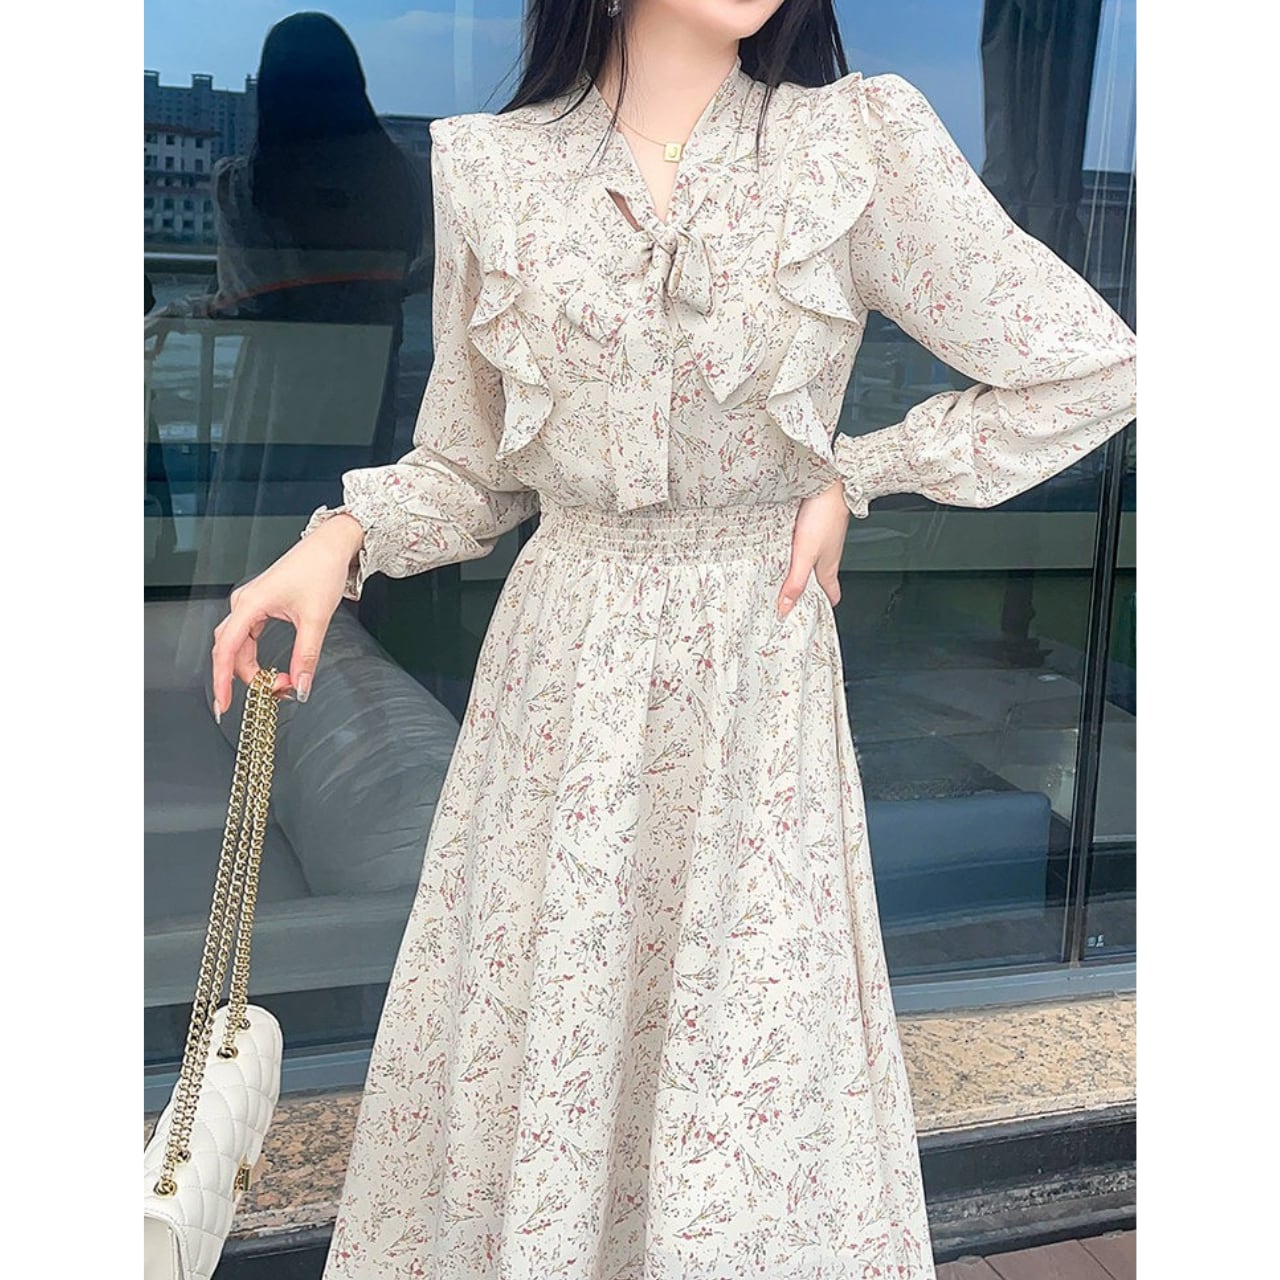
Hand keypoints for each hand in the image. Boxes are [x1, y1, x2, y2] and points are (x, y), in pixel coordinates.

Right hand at [210, 514, 363, 718]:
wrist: (330, 546)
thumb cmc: (320, 570)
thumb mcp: (316, 619)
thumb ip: (306, 656)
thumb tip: (300, 686)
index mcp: (250, 604)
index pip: (226, 651)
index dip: (222, 681)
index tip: (223, 705)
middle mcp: (244, 603)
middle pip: (231, 652)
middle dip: (249, 678)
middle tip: (276, 692)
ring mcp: (250, 604)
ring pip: (239, 646)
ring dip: (254, 669)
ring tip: (280, 682)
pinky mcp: (259, 606)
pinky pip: (248, 638)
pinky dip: (256, 657)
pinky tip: (271, 669)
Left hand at [777, 480, 848, 618]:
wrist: (829, 482)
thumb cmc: (823, 517)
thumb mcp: (805, 555)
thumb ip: (795, 582)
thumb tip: (786, 608)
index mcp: (829, 568)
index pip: (831, 594)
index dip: (824, 605)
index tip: (811, 615)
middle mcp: (829, 555)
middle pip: (822, 578)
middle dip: (810, 589)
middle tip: (793, 598)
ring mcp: (824, 539)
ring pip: (814, 560)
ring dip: (802, 569)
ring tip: (784, 575)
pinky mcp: (816, 524)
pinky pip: (808, 543)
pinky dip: (799, 550)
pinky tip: (786, 546)